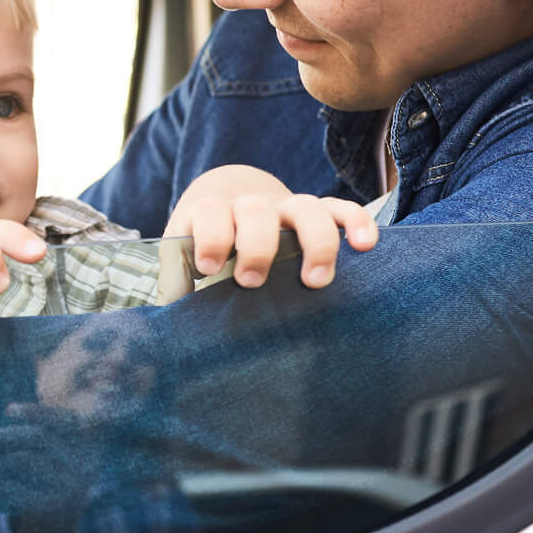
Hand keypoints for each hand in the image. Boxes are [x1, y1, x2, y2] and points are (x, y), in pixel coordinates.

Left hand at [164, 164, 378, 288]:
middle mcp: (251, 206)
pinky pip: (342, 209)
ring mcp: (287, 208)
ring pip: (306, 207)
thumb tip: (166, 326)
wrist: (228, 209)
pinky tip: (366, 245)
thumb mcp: (182, 264)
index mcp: (213, 214)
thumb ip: (175, 288)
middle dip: (257, 245)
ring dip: (314, 241)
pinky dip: (356, 222)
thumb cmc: (204, 251)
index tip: (208, 266)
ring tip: (315, 281)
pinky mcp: (317, 214)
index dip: (211, 236)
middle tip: (252, 281)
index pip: (211, 212)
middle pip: (258, 211)